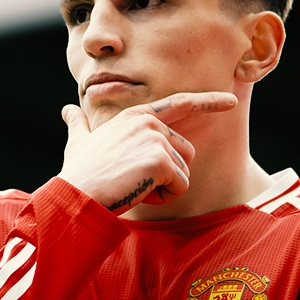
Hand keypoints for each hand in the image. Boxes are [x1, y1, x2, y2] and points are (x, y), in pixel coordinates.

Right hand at [57, 92, 238, 213]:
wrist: (76, 194)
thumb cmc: (78, 172)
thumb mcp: (78, 143)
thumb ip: (79, 125)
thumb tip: (67, 111)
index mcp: (136, 116)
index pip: (180, 104)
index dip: (208, 102)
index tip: (232, 101)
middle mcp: (149, 122)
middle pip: (186, 154)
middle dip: (167, 176)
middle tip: (134, 181)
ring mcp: (155, 139)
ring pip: (183, 173)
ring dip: (163, 188)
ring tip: (133, 185)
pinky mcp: (160, 160)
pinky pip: (179, 186)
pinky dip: (161, 198)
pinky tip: (138, 192)